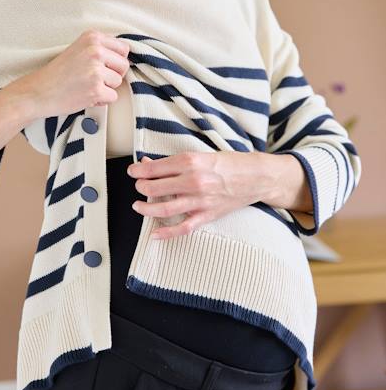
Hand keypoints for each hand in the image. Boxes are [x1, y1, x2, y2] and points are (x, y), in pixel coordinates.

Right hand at [18, 29, 129, 119]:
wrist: (38, 91)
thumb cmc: (58, 73)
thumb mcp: (78, 50)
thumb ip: (99, 49)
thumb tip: (124, 57)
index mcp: (92, 37)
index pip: (123, 48)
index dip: (116, 61)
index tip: (104, 66)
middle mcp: (95, 50)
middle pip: (124, 65)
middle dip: (114, 75)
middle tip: (95, 79)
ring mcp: (96, 69)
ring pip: (119, 82)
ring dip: (106, 88)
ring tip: (87, 86)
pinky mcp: (96, 88)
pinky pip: (113, 97)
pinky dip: (102, 100)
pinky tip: (86, 96)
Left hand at [127, 151, 273, 239]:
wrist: (256, 176)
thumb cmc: (229, 163)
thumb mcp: (200, 155)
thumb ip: (174, 162)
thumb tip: (148, 164)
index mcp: (190, 161)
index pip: (154, 168)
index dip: (138, 170)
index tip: (133, 171)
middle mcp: (193, 181)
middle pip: (154, 188)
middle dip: (140, 187)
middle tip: (139, 186)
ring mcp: (200, 200)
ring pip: (164, 208)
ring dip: (145, 208)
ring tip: (138, 205)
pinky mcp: (207, 215)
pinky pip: (183, 228)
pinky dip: (167, 233)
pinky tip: (154, 234)